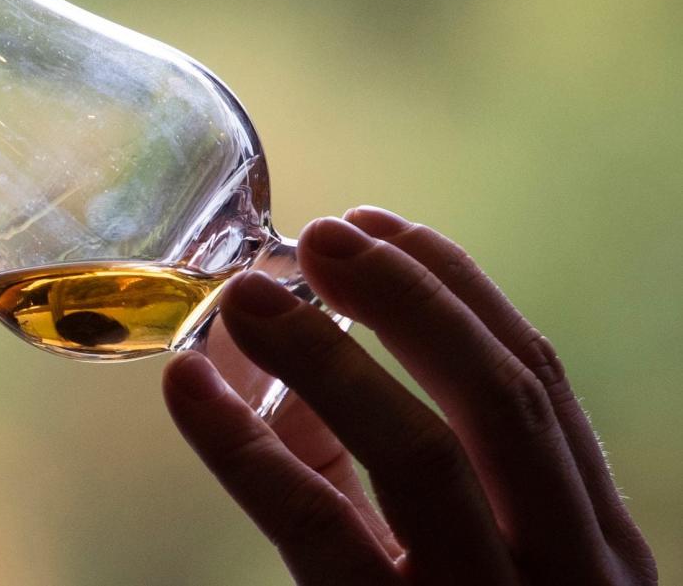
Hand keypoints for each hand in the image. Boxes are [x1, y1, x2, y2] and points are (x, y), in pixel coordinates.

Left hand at [162, 206, 655, 584]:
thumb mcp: (463, 564)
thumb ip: (380, 474)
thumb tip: (274, 376)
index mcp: (591, 537)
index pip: (536, 382)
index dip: (457, 290)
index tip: (382, 226)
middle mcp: (566, 569)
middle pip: (501, 395)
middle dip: (409, 297)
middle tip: (320, 233)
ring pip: (422, 453)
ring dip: (328, 355)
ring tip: (245, 293)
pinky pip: (320, 531)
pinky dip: (245, 448)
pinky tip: (186, 389)